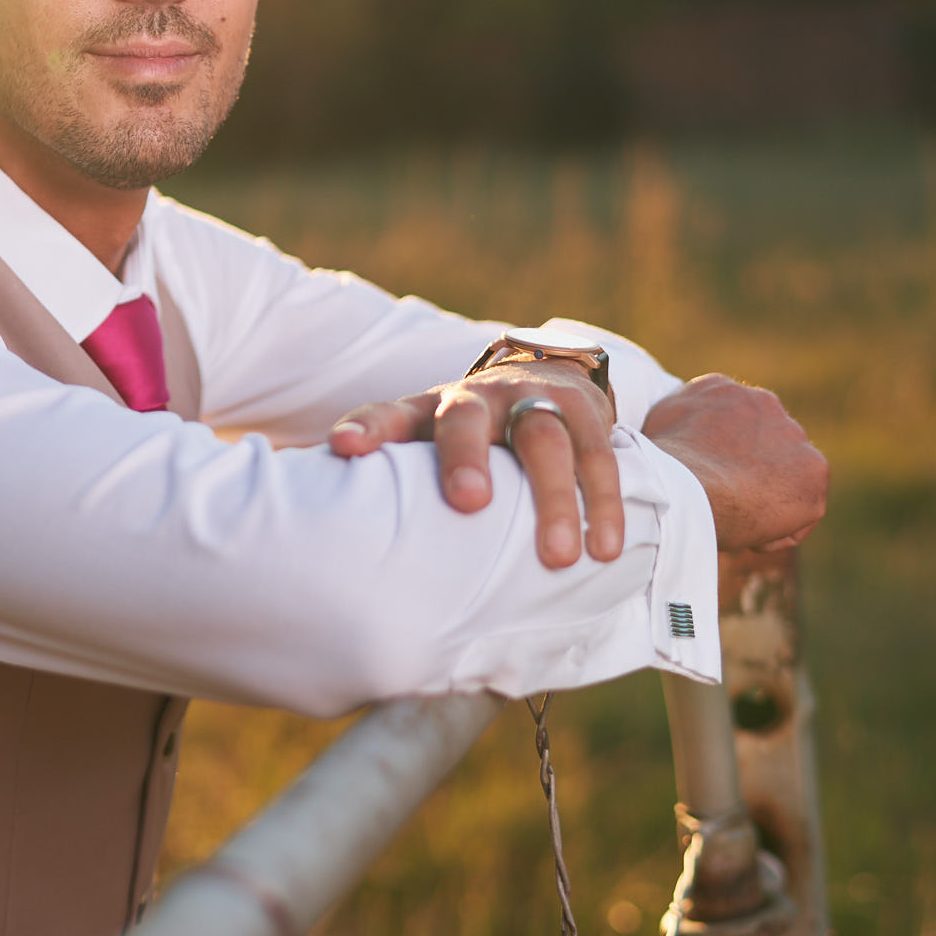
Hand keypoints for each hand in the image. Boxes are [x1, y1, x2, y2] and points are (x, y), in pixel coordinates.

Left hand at [329, 360, 620, 568]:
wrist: (545, 377)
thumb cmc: (469, 434)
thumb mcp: (426, 445)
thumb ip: (389, 483)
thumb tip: (331, 533)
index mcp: (427, 410)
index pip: (388, 415)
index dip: (366, 428)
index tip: (344, 448)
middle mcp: (478, 398)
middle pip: (467, 419)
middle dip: (465, 456)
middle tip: (468, 503)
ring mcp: (534, 399)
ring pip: (543, 438)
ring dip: (552, 498)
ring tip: (557, 558)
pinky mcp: (584, 412)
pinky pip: (597, 456)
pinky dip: (604, 503)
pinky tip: (604, 548)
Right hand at [640, 374, 827, 551]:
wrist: (685, 488)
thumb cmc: (659, 468)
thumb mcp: (656, 428)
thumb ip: (676, 423)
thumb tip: (672, 433)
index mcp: (722, 389)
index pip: (731, 424)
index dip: (719, 458)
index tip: (704, 480)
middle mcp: (763, 401)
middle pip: (762, 447)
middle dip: (747, 474)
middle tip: (722, 502)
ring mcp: (793, 435)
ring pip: (783, 478)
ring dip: (764, 501)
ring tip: (733, 521)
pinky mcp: (814, 471)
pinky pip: (800, 511)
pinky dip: (779, 529)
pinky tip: (750, 535)